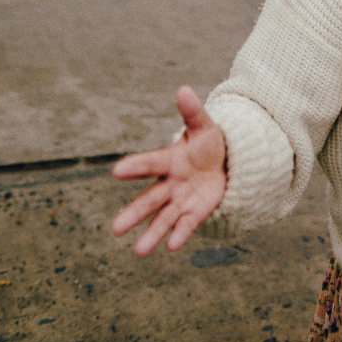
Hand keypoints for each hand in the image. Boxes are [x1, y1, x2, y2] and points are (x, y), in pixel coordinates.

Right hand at [111, 85, 227, 255]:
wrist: (225, 164)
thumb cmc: (208, 144)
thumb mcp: (204, 127)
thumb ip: (192, 112)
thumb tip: (183, 89)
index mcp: (170, 160)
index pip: (150, 163)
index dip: (135, 167)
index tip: (115, 171)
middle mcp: (170, 183)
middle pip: (150, 199)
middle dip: (134, 213)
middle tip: (115, 229)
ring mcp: (180, 201)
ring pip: (163, 219)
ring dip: (151, 235)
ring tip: (139, 252)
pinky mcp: (193, 213)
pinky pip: (185, 225)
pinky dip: (178, 236)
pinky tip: (170, 248)